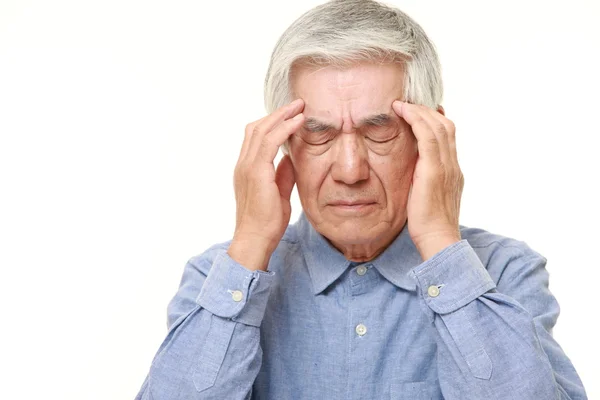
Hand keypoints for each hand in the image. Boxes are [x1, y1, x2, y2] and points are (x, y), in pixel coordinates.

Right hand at [228, 99, 304, 270]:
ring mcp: (247, 167)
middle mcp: (243, 164)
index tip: (291, 115)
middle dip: (278, 113)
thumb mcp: (278, 192)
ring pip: (261, 130)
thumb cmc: (266, 222)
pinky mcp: (256, 172)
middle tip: (297, 104)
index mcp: (247, 169)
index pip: (255, 137)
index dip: (272, 123)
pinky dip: (284, 128)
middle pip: (256, 128)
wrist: (255, 239)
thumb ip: (282, 174)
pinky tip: (298, 122)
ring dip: (282, 116)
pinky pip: (269, 142)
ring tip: (300, 107)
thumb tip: (291, 158)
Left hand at [392, 101, 463, 260]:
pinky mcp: (433, 171)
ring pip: (438, 126)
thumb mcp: (426, 198)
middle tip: (408, 103)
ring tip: (402, 104)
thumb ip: (422, 182)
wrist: (437, 240)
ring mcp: (446, 167)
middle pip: (445, 126)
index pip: (448, 136)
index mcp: (452, 171)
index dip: (435, 120)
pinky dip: (416, 119)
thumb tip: (411, 174)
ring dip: (419, 111)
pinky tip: (402, 111)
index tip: (420, 111)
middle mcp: (452, 165)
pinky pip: (427, 136)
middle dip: (427, 111)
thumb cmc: (428, 225)